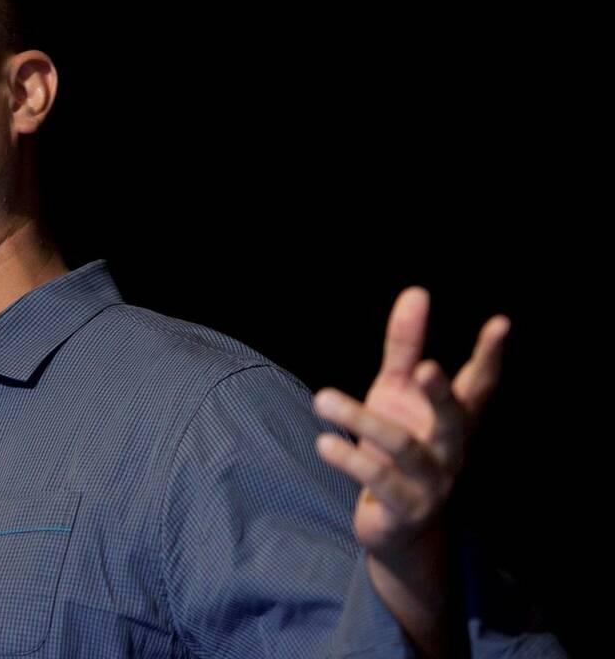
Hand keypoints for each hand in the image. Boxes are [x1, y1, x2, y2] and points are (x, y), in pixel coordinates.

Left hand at [310, 286, 510, 559]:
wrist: (396, 529)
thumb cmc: (399, 449)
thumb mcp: (396, 392)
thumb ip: (405, 346)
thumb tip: (417, 292)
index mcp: (455, 420)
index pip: (480, 385)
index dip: (491, 356)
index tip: (500, 323)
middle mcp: (451, 451)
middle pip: (454, 420)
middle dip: (441, 395)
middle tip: (425, 368)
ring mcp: (431, 483)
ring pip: (403, 448)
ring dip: (361, 421)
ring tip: (322, 398)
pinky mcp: (404, 508)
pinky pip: (378, 481)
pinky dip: (349, 459)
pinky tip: (324, 441)